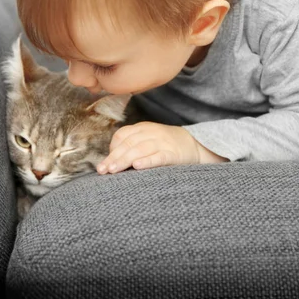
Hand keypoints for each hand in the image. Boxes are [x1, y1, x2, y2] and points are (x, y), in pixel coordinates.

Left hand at [97, 122, 227, 173]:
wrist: (195, 145)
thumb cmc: (165, 146)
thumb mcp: (147, 140)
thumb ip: (131, 147)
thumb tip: (109, 162)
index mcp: (142, 128)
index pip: (122, 135)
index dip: (112, 149)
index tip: (104, 164)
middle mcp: (152, 133)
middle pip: (129, 143)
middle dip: (114, 157)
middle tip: (103, 170)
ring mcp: (163, 142)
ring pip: (141, 149)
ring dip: (125, 160)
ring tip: (114, 170)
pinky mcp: (173, 154)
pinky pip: (159, 156)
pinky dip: (147, 161)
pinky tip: (137, 166)